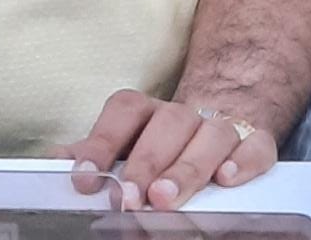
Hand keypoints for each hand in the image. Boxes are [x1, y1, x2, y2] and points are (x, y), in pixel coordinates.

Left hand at [55, 88, 277, 210]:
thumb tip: (54, 162)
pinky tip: (228, 178)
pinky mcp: (256, 141)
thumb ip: (94, 153)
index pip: (123, 112)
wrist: (223, 117)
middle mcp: (183, 114)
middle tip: (127, 199)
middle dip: (145, 164)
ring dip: (186, 168)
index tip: (84, 178)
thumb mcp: (125, 144)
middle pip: (166, 126)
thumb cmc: (164, 141)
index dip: (102, 142)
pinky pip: (255, 145)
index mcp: (147, 111)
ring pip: (209, 136)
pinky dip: (244, 161)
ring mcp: (222, 125)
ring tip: (165, 198)